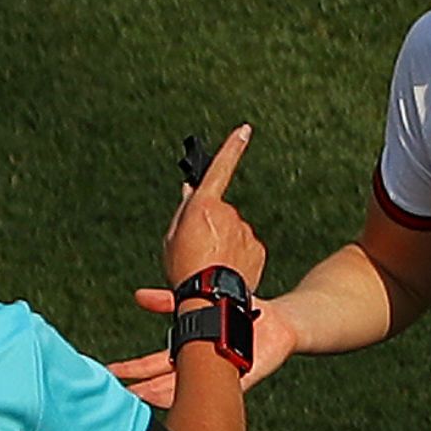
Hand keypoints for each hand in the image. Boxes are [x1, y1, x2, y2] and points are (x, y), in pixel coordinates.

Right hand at [108, 291, 298, 407]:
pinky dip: (208, 390)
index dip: (134, 371)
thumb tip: (137, 296)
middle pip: (166, 382)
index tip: (112, 374)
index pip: (155, 366)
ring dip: (168, 394)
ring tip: (146, 399)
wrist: (280, 321)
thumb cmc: (240, 313)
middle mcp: (202, 368)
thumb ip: (169, 301)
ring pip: (190, 389)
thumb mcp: (200, 301)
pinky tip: (193, 397)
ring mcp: (220, 374)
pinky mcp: (242, 376)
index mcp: (190, 353)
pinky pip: (222, 386)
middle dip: (143, 388)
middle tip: (121, 395)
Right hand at [161, 124, 264, 288]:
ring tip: (209, 266)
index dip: (232, 147)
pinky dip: (236, 257)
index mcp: (204, 206)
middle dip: (210, 225)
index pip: (221, 168)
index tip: (244, 130)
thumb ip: (184, 210)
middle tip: (195, 250)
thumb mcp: (172, 238)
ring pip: (232, 232)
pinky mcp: (257, 248)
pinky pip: (245, 248)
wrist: (211, 300)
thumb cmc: (184, 270)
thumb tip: (191, 190)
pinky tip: (224, 271)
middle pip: (218, 212)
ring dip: (222, 244)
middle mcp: (228, 213)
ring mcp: (245, 231)